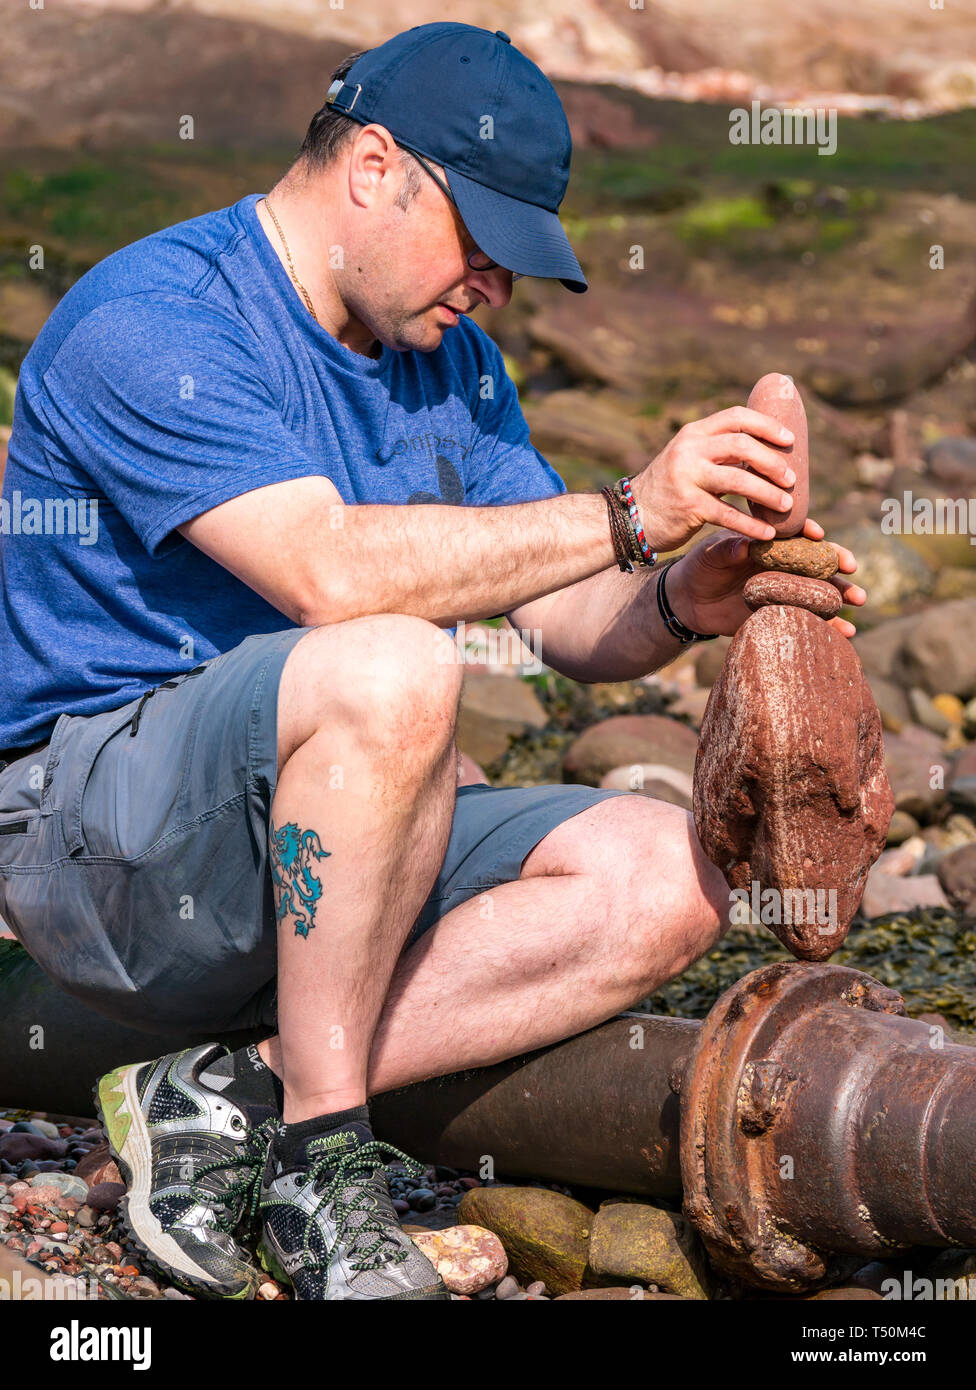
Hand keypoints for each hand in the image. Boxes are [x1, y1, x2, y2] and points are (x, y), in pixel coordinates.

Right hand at [629, 406, 798, 552]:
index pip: (736, 417)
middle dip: (772, 462)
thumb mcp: (688, 460)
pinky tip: (767, 533)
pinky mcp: (687, 506)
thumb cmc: (670, 490)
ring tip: (786, 505)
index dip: (767, 425)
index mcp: (694, 434)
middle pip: (742, 446)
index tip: (789, 440)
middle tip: (791, 479)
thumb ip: (718, 454)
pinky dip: (751, 525)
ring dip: (768, 494)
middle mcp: (689, 450)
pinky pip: (727, 514)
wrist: (631, 517)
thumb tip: (767, 456)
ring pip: (738, 480)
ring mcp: (686, 477)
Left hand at [665, 517, 865, 639]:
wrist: (689, 601)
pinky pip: (809, 620)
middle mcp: (784, 566)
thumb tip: (745, 546)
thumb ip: (727, 549)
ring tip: (859, 600)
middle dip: (837, 565)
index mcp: (771, 544)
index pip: (796, 535)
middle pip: (817, 564)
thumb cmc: (701, 566)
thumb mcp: (710, 553)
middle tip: (851, 570)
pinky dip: (828, 627)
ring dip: (841, 596)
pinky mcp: (782, 616)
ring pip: (819, 592)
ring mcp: (786, 591)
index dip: (810, 535)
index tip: (820, 537)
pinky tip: (846, 632)